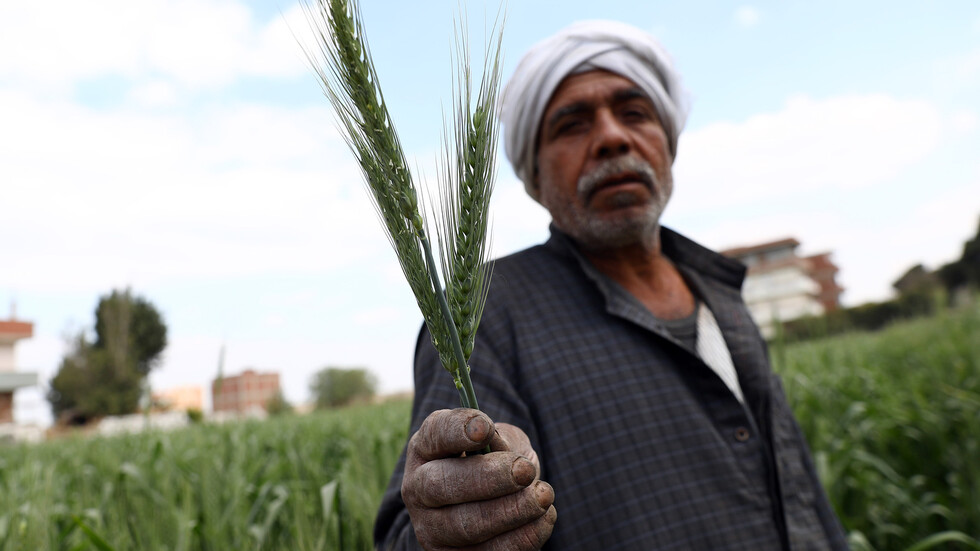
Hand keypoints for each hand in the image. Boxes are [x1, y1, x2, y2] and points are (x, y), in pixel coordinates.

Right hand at [402, 408, 556, 549]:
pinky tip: (544, 518)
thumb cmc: (496, 462)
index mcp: (427, 448)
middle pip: (440, 485)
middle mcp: (419, 488)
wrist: (495, 505)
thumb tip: (504, 451)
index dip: (457, 431)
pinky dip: (523, 537)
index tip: (485, 428)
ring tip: (543, 496)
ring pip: (465, 526)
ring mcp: (432, 528)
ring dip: (511, 511)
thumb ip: (503, 440)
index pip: (435, 434)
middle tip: (524, 471)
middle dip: (488, 478)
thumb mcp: (501, 440)